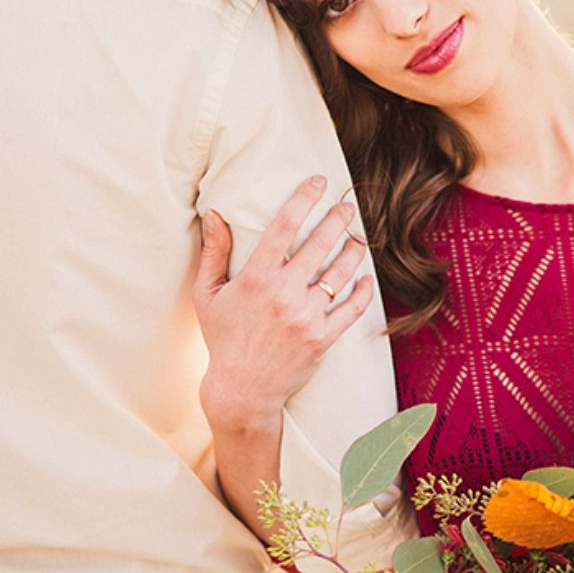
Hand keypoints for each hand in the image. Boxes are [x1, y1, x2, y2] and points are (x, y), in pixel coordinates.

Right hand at [192, 176, 373, 428]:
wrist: (242, 390)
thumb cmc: (222, 338)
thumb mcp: (207, 294)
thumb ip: (214, 252)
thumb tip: (215, 214)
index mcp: (256, 278)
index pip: (284, 226)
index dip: (304, 199)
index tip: (318, 182)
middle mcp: (284, 293)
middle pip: (319, 244)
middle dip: (337, 219)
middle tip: (347, 206)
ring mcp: (306, 316)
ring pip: (340, 273)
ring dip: (353, 250)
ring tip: (358, 238)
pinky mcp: (323, 337)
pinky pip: (352, 309)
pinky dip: (362, 291)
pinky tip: (365, 277)